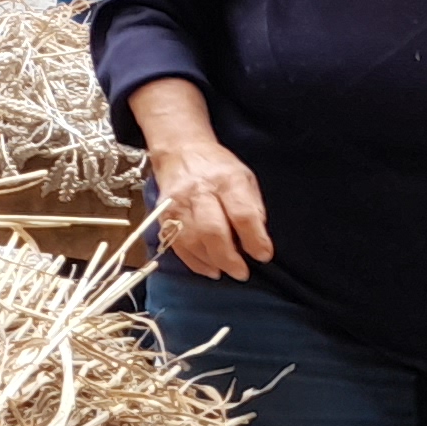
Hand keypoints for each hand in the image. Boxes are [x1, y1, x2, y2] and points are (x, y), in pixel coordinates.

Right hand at [146, 139, 274, 280]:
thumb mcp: (245, 178)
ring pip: (192, 241)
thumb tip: (257, 240)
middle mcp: (199, 192)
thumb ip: (253, 207)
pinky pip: (176, 244)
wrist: (180, 152)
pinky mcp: (163, 215)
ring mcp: (177, 204)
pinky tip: (209, 268)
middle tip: (242, 272)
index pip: (242, 214)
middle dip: (229, 258)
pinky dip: (194, 261)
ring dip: (211, 261)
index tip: (263, 255)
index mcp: (226, 180)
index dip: (254, 239)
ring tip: (225, 271)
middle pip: (213, 231)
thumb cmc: (218, 168)